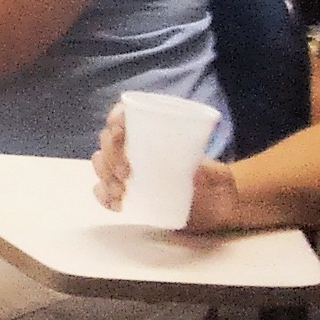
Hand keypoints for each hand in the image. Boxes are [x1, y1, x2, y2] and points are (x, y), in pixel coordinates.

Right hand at [91, 102, 238, 229]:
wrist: (217, 201)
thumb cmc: (213, 176)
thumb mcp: (210, 167)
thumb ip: (202, 170)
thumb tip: (191, 175)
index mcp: (150, 131)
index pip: (124, 115)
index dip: (116, 118)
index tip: (121, 130)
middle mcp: (134, 148)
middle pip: (107, 143)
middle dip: (111, 156)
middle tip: (126, 172)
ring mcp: (127, 171)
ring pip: (102, 165)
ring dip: (105, 176)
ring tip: (121, 191)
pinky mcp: (127, 193)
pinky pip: (103, 190)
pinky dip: (104, 196)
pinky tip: (116, 204)